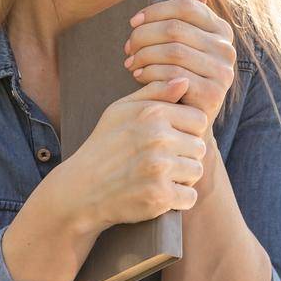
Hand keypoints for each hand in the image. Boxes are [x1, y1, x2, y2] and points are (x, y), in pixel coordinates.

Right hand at [64, 76, 208, 230]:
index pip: (198, 120)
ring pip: (196, 171)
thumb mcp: (120, 110)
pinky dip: (178, 199)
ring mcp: (160, 168)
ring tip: (158, 177)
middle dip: (185, 155)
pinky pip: (190, 197)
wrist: (80, 189)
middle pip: (200, 147)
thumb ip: (155, 92)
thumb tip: (185, 81)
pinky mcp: (160, 196)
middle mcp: (158, 138)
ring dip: (182, 178)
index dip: (186, 131)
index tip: (169, 141)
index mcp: (152, 113)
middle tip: (160, 162)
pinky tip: (158, 194)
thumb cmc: (103, 146)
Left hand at [123, 0, 236, 127]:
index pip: (186, 6)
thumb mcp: (183, 42)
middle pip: (175, 28)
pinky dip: (151, 73)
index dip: (155, 11)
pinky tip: (139, 76)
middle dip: (144, 36)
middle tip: (127, 47)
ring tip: (130, 62)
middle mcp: (227, 49)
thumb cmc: (178, 74)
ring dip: (144, 55)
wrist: (185, 118)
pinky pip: (173, 74)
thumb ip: (189, 13)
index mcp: (221, 30)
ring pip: (172, 51)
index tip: (133, 22)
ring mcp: (223, 72)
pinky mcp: (213, 94)